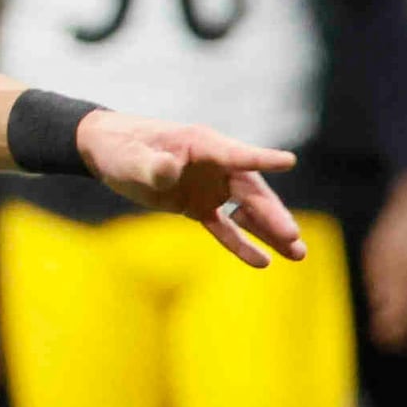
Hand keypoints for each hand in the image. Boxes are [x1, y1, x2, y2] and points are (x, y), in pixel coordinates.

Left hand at [73, 113, 305, 265]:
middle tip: (294, 236)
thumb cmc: (122, 148)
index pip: (237, 154)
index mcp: (203, 145)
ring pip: (247, 213)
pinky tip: (263, 262)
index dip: (262, 158)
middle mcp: (215, 166)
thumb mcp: (134, 158)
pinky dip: (242, 244)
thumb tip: (167, 168)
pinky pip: (225, 228)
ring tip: (298, 254)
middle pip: (252, 193)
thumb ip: (153, 166)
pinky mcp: (199, 207)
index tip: (288, 161)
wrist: (108, 152)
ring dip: (270, 232)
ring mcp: (210, 187)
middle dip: (273, 215)